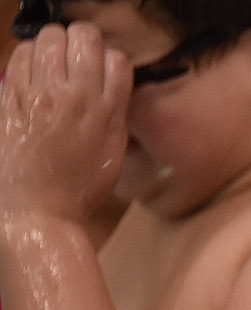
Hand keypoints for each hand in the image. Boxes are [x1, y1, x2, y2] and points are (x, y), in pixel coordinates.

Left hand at [0, 24, 129, 224]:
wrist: (38, 207)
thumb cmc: (80, 186)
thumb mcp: (113, 153)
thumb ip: (116, 114)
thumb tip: (114, 85)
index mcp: (106, 111)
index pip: (116, 58)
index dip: (110, 58)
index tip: (104, 67)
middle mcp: (75, 95)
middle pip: (82, 37)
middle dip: (81, 41)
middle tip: (77, 55)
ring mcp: (39, 93)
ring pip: (48, 39)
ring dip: (53, 44)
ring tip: (52, 60)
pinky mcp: (11, 95)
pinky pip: (20, 55)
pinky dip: (28, 55)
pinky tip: (32, 69)